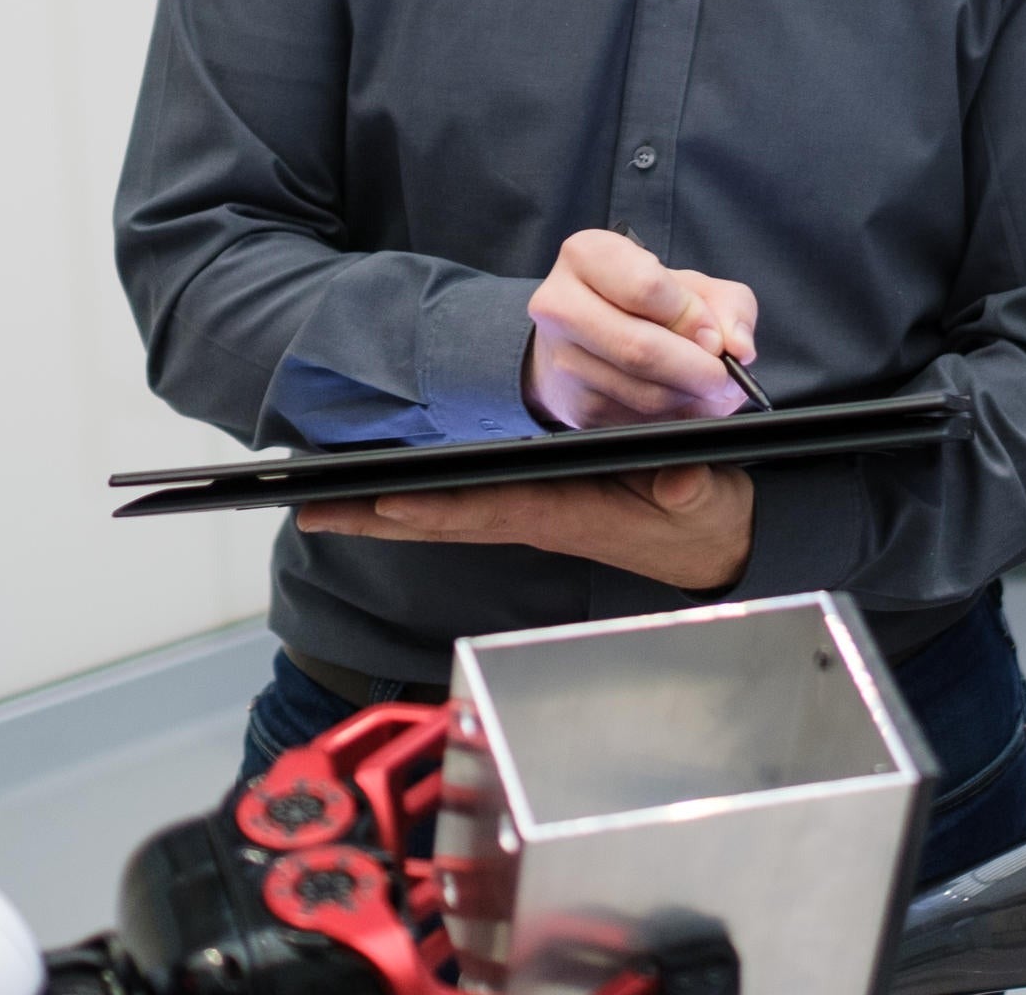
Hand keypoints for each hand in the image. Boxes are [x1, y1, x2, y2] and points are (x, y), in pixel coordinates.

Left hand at [297, 464, 754, 591]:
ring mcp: (527, 515)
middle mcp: (534, 517)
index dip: (437, 506)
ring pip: (443, 517)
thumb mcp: (707, 498)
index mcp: (565, 514)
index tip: (384, 500)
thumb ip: (693, 488)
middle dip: (375, 518)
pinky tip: (382, 496)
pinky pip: (460, 508)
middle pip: (442, 520)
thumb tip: (682, 481)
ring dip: (382, 514)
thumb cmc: (706, 517)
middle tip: (310, 514)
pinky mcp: (532, 507)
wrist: (716, 543)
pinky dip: (416, 502)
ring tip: (322, 506)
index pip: (489, 510)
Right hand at [523, 229, 757, 428]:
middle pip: (640, 348)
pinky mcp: (575, 408)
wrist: (590, 339)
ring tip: (705, 386)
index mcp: (587, 255)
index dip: (690, 316)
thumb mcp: (693, 285)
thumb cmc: (646, 303)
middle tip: (723, 375)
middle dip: (698, 368)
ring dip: (690, 398)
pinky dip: (674, 418)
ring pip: (642, 393)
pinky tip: (682, 402)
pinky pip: (638, 423)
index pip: (644, 287)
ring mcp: (563, 361)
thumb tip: (739, 348)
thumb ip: (729, 306)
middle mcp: (560, 305)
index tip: (712, 334)